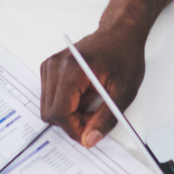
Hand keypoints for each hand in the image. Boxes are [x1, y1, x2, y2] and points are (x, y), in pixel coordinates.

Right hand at [40, 27, 147, 147]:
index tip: (90, 134)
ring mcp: (49, 66)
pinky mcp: (49, 68)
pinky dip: (65, 103)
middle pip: (50, 113)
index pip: (60, 113)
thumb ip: (106, 118)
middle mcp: (55, 66)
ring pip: (48, 108)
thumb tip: (90, 140)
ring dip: (69, 113)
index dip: (75, 129)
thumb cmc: (124, 55)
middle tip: (95, 117)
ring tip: (92, 102)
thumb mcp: (124, 91)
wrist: (120, 33)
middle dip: (72, 122)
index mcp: (72, 70)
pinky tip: (83, 94)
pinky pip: (50, 98)